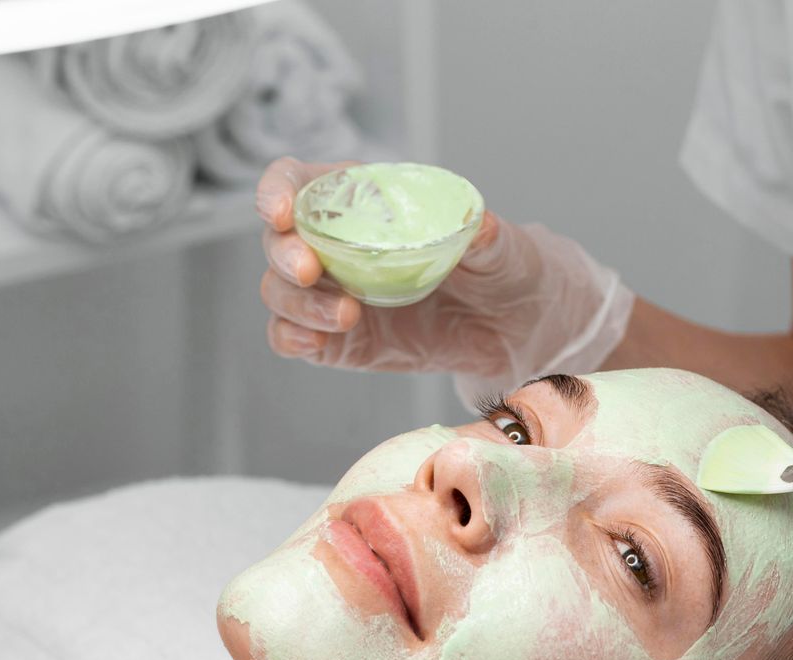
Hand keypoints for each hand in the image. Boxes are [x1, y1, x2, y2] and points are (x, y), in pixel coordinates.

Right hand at [254, 157, 633, 387]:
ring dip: (296, 303)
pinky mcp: (339, 341)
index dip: (277, 190)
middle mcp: (335, 244)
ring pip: (280, 292)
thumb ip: (488, 237)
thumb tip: (480, 226)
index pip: (299, 182)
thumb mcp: (504, 248)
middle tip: (310, 271)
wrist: (514, 328)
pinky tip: (316, 344)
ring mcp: (332, 293)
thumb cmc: (503, 268)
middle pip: (277, 240)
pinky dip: (293, 339)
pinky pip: (292, 337)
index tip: (282, 211)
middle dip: (283, 254)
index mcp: (362, 202)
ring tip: (346, 317)